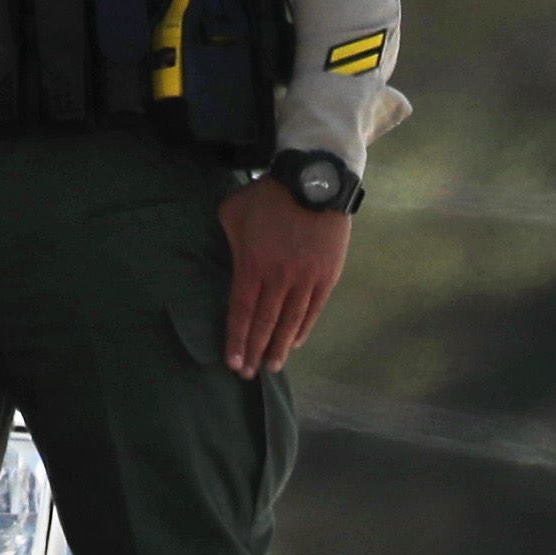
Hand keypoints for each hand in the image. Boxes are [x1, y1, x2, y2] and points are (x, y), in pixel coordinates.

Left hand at [218, 175, 349, 377]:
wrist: (315, 180)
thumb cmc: (268, 195)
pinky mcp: (327, 275)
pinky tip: (294, 343)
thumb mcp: (234, 211)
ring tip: (272, 366)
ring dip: (279, 347)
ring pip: (290, 322)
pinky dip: (302, 329)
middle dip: (255, 351)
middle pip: (265, 323)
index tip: (232, 362)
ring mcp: (306, 278)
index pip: (242, 311)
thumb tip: (228, 261)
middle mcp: (280, 276)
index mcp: (253, 263)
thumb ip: (228, 242)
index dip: (237, 339)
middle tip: (248, 374)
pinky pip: (313, 310)